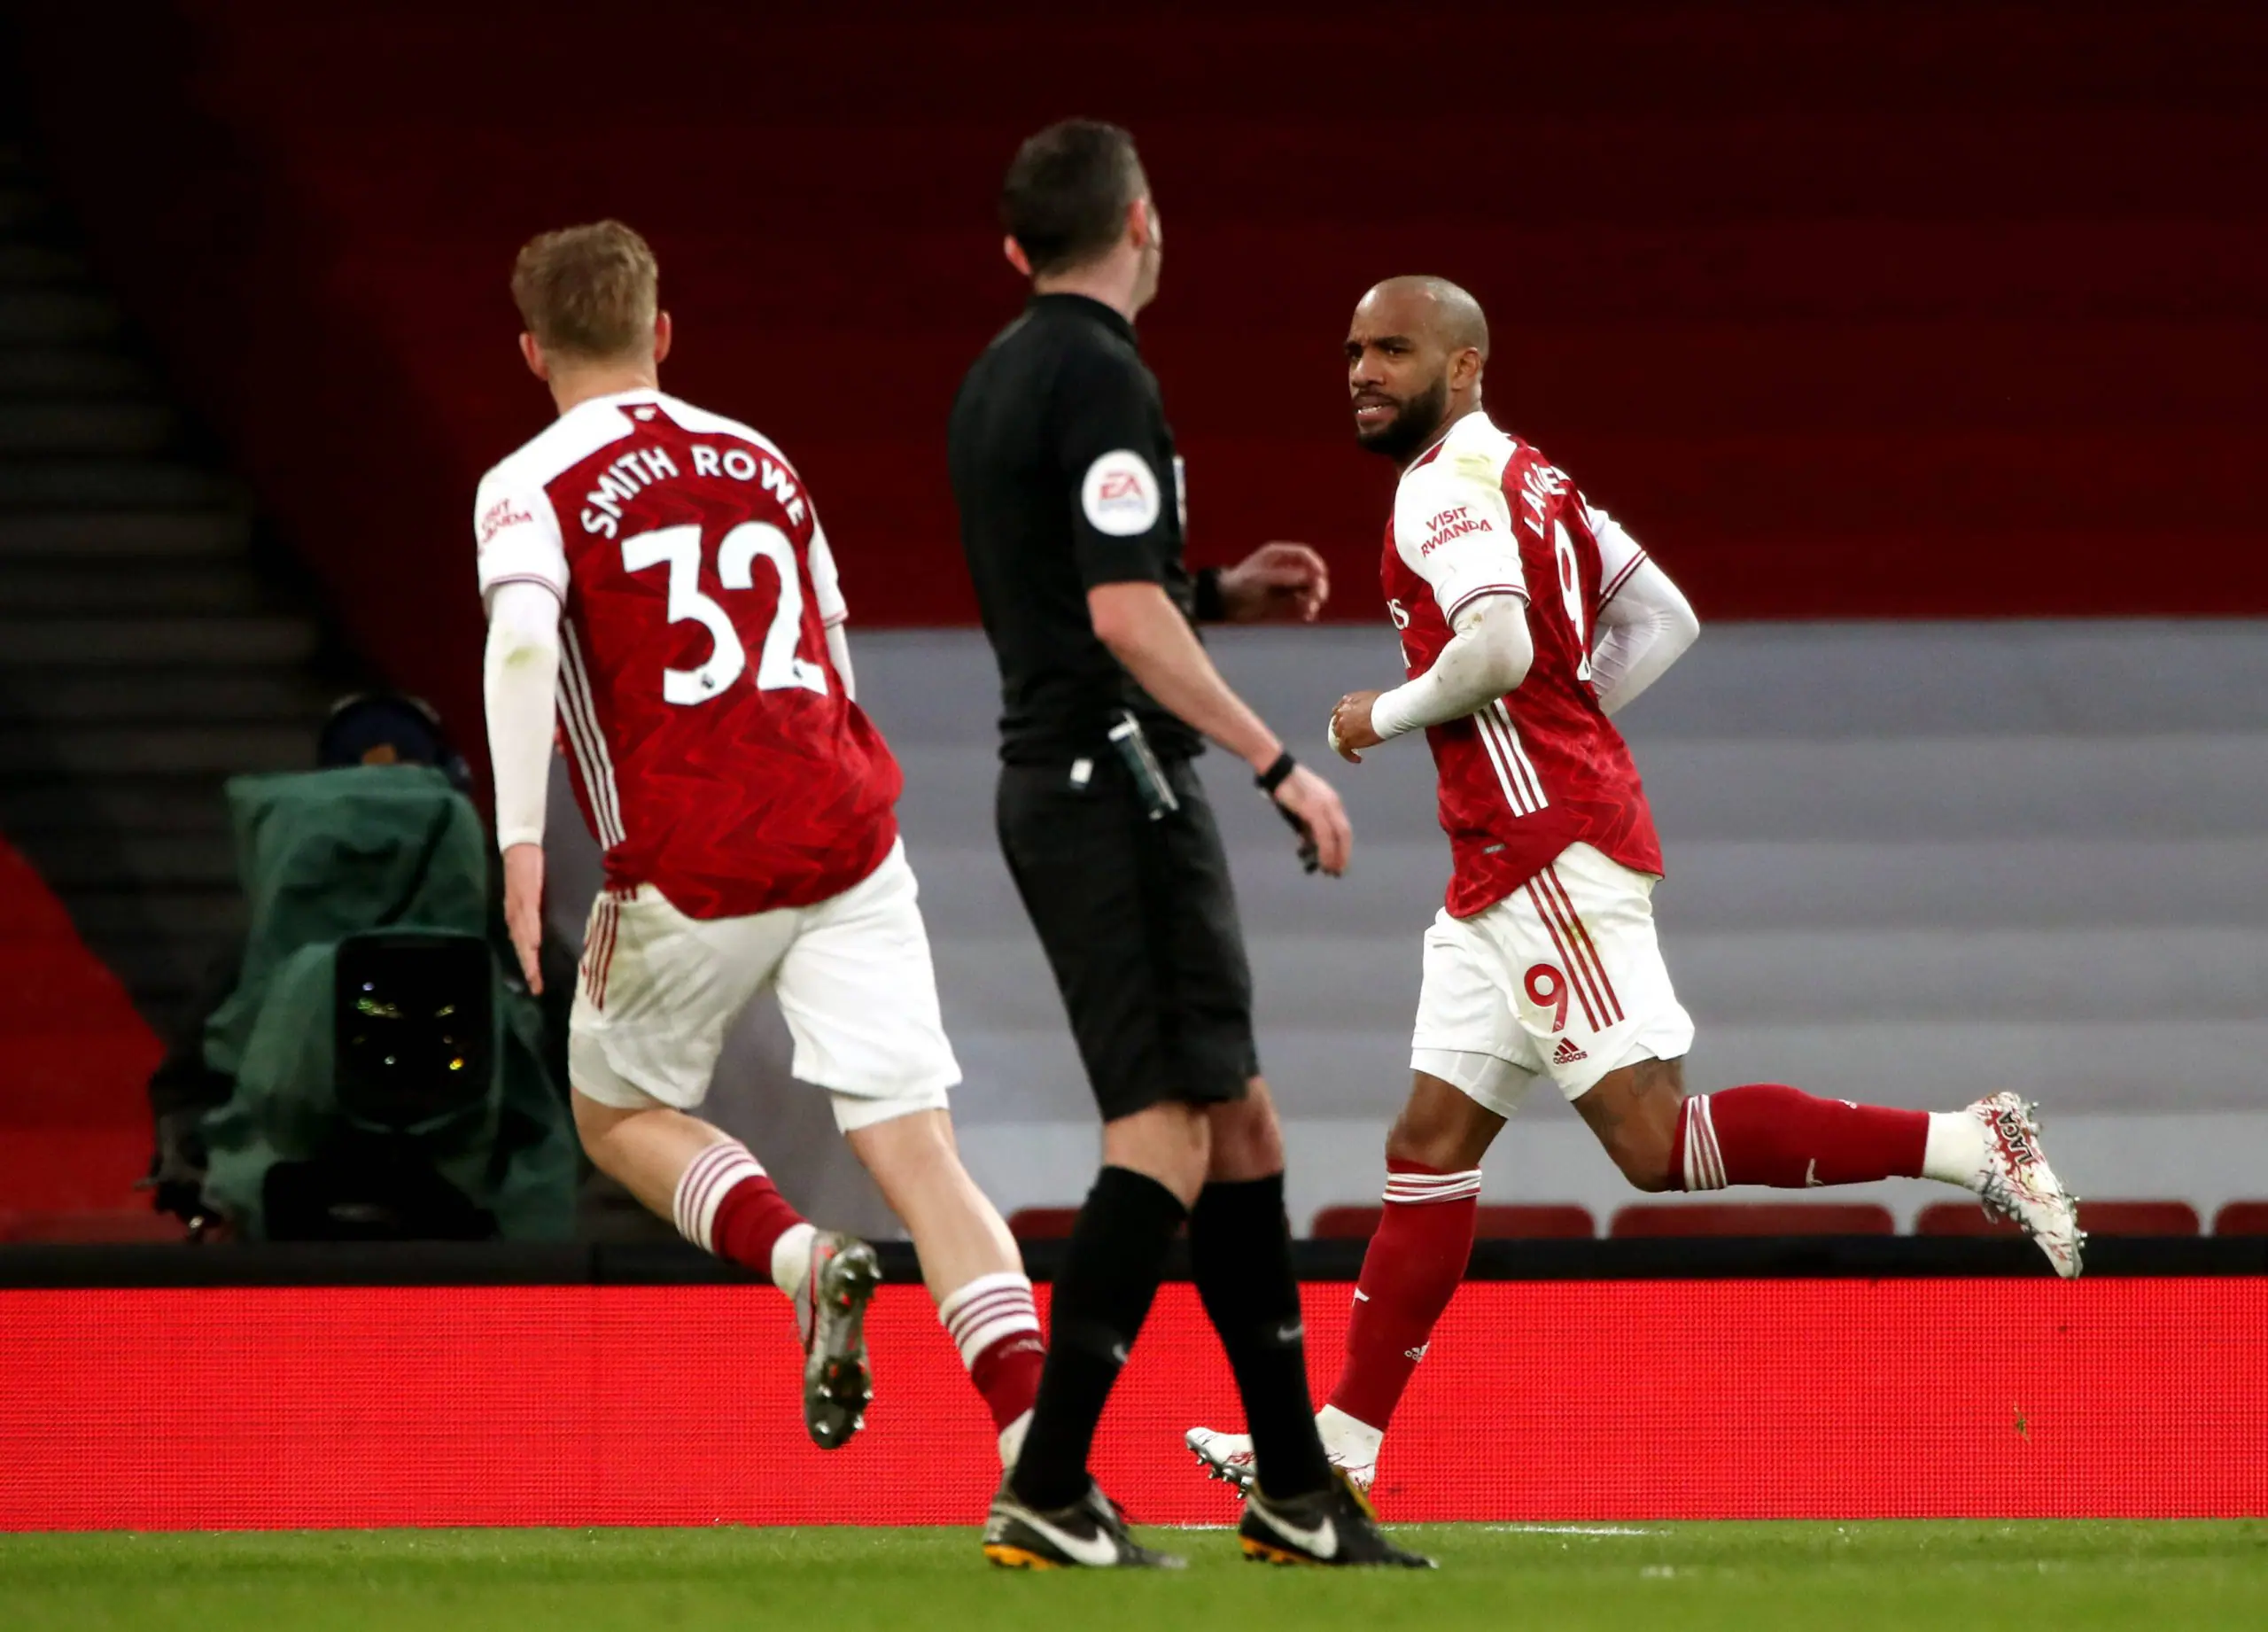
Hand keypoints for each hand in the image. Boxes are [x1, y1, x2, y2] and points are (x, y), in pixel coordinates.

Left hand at [502, 842, 545, 993]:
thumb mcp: (529, 895)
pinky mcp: (526, 894)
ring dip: (528, 957)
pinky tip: (534, 944)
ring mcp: (519, 906)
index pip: (522, 947)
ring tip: (535, 975)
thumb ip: (531, 914)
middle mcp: (514, 915)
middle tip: (536, 988)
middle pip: (521, 947)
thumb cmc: (527, 869)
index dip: (528, 967)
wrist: (520, 845)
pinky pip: (528, 916)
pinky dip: (530, 931)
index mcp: (516, 917)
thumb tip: (536, 936)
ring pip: (523, 936)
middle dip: (528, 968)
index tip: (536, 987)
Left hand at [1219, 541, 1329, 622]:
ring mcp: (1287, 585)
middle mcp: (1285, 568)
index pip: (1303, 554)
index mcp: (1277, 556)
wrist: (1225, 604)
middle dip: (1317, 585)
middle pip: (1311, 573)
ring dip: (1313, 599)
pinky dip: (1307, 609)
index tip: (1321, 575)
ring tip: (1309, 612)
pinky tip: (1307, 616)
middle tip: (1318, 598)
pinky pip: (1303, 603)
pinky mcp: (1286, 601)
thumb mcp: (1257, 579)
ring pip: (1310, 589)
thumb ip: (1280, 577)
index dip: (1315, 563)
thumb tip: (1305, 576)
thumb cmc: (1237, 585)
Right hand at [1268, 762, 1352, 875]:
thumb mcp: (1300, 808)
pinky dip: (1326, 850)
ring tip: (1329, 870)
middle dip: (1343, 854)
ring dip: (1335, 856)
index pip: (1343, 828)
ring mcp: (1325, 806)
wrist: (1277, 770)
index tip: (1339, 861)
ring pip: (1337, 836)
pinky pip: (1325, 835)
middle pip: (1345, 833)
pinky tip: (1323, 861)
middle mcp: (1333, 803)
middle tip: (1337, 871)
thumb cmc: (1286, 788)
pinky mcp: (1314, 810)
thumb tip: (1306, 843)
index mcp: (1332, 801)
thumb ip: (1305, 825)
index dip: (1343, 846)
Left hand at [1328, 690, 1384, 762]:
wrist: (1387, 712)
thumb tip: (1366, 712)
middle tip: (1353, 739)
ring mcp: (1342, 727)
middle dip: (1343, 732)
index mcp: (1346, 701)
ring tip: (1355, 751)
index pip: (1339, 712)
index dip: (1343, 720)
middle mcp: (1341, 713)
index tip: (1348, 726)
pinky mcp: (1346, 739)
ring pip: (1339, 739)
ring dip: (1346, 745)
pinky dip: (1349, 756)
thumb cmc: (1386, 705)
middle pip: (1337, 726)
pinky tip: (1358, 759)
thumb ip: (1362, 705)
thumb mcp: (1371, 698)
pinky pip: (1343, 750)